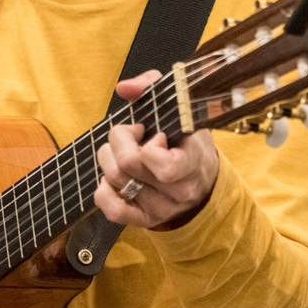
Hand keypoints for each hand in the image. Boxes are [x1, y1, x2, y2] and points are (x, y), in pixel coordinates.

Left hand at [93, 69, 219, 228]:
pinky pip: (112, 210)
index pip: (165, 167)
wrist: (203, 181)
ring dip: (108, 158)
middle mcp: (180, 190)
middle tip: (130, 133)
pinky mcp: (146, 220)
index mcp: (193, 162)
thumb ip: (153, 86)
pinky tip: (114, 176)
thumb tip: (124, 88)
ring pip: (116, 181)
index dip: (149, 146)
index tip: (154, 134)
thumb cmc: (187, 141)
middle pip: (128, 165)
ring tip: (123, 150)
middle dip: (119, 139)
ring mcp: (162, 208)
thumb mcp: (180, 109)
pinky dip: (104, 189)